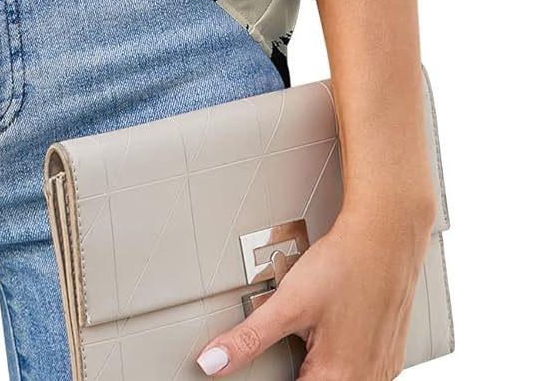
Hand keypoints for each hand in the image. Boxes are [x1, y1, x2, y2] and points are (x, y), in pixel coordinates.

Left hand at [195, 199, 437, 378]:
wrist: (387, 236)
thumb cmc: (343, 265)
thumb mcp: (288, 303)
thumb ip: (249, 339)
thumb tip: (212, 363)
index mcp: (337, 377)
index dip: (274, 377)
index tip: (268, 366)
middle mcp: (366, 380)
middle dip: (297, 367)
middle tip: (292, 343)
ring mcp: (382, 369)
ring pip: (339, 380)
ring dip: (317, 366)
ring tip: (309, 335)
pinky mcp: (389, 354)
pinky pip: (361, 371)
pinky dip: (340, 360)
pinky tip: (332, 333)